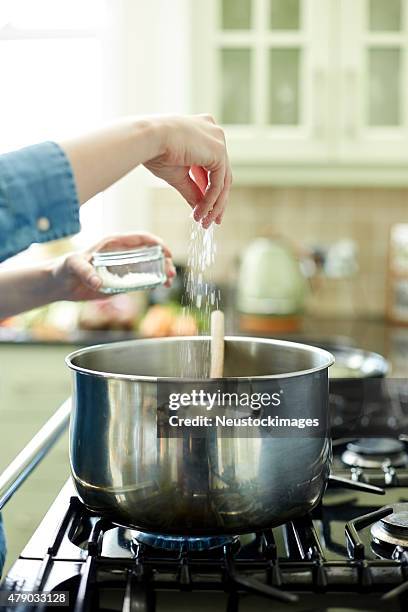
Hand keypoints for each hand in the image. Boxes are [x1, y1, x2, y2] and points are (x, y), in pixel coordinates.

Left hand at [52, 233, 175, 300]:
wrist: (61, 283)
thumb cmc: (65, 268)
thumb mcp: (73, 266)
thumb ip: (84, 272)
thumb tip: (98, 283)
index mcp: (113, 244)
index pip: (140, 238)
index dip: (156, 243)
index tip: (166, 252)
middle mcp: (122, 254)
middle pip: (150, 252)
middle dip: (164, 261)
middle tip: (170, 274)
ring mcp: (124, 267)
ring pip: (149, 266)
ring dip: (162, 271)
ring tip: (169, 282)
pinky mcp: (122, 281)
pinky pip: (142, 279)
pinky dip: (154, 281)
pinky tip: (161, 286)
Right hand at [144, 114, 231, 227]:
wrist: (149, 138)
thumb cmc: (156, 151)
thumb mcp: (178, 175)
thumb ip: (193, 190)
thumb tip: (200, 208)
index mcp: (204, 132)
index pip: (213, 167)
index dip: (210, 189)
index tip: (206, 208)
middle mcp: (215, 134)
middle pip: (222, 175)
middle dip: (217, 200)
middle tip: (212, 219)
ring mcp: (219, 141)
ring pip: (222, 181)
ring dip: (214, 205)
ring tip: (205, 221)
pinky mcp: (219, 152)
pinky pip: (218, 183)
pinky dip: (210, 201)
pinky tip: (201, 212)